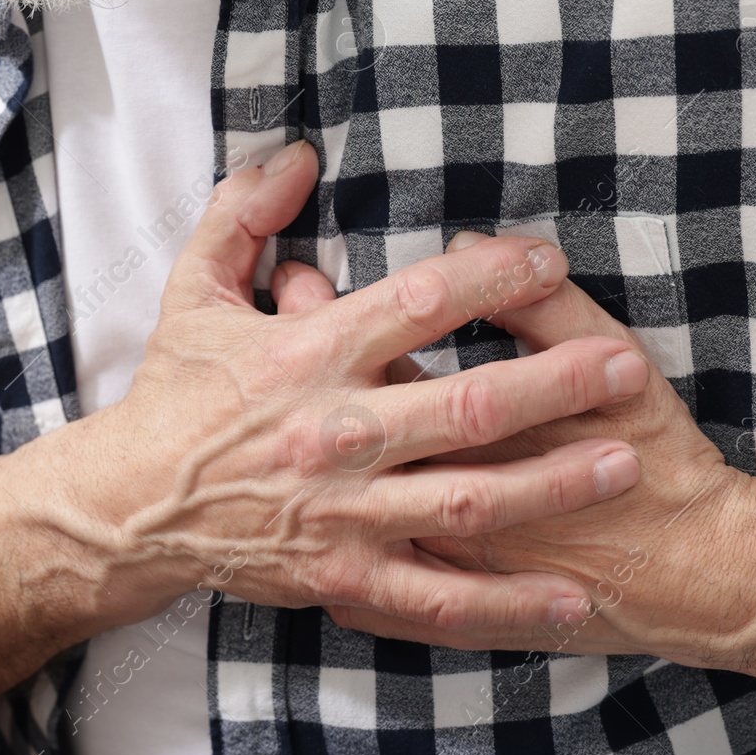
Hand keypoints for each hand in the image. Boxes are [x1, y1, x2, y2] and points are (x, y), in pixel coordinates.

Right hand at [55, 145, 655, 638]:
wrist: (128, 506)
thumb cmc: (171, 394)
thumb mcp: (194, 289)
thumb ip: (243, 214)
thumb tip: (298, 153)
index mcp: (308, 354)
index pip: (417, 302)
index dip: (493, 276)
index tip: (548, 259)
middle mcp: (336, 432)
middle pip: (467, 403)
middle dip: (557, 382)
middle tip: (626, 367)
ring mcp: (343, 511)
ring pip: (469, 498)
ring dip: (554, 482)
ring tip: (626, 464)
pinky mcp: (342, 576)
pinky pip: (436, 595)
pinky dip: (506, 601)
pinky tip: (570, 597)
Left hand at [279, 230, 755, 675]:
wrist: (699, 576)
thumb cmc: (657, 461)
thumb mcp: (613, 359)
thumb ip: (541, 303)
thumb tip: (473, 248)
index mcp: (456, 418)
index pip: (364, 354)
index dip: (319, 310)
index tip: (294, 279)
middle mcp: (421, 486)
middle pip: (330, 424)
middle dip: (286, 373)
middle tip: (265, 330)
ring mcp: (419, 554)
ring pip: (331, 512)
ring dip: (298, 468)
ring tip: (280, 420)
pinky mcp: (432, 609)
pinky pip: (359, 594)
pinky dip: (325, 566)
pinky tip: (307, 530)